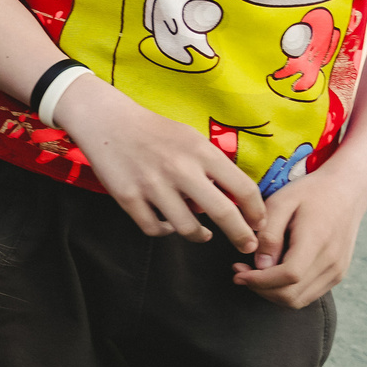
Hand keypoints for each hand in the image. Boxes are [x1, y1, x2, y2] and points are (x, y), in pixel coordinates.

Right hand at [56, 77, 264, 250]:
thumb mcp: (191, 139)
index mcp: (201, 152)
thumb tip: (230, 197)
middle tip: (246, 246)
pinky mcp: (128, 197)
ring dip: (199, 236)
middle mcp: (180, 170)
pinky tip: (168, 225)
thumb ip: (212, 166)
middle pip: (223, 214)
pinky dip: (165, 231)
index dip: (256, 211)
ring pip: (187, 228)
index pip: (243, 188)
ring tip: (202, 235)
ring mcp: (152, 185)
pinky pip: (153, 228)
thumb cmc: (154, 130)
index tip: (258, 224)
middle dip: (241, 236)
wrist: (107, 121)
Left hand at [233, 163, 366, 307]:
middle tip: (239, 272)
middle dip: (259, 289)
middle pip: (291, 294)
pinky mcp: (338, 274)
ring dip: (270, 293)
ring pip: (299, 300)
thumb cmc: (310, 193)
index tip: (237, 272)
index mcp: (318, 240)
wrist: (347, 190)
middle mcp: (332, 261)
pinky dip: (285, 291)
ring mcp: (338, 270)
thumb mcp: (281, 203)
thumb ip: (269, 235)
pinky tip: (271, 273)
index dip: (258, 281)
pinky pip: (308, 294)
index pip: (289, 276)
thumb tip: (259, 265)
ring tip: (252, 273)